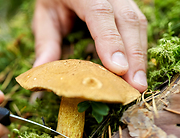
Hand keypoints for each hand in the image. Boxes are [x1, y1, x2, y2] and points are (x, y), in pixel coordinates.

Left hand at [32, 0, 147, 91]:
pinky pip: (138, 26)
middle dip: (133, 55)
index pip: (100, 13)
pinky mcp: (128, 5)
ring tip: (137, 85)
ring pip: (137, 23)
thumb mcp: (45, 17)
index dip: (110, 41)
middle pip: (127, 20)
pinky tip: (136, 71)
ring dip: (139, 56)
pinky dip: (138, 50)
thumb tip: (39, 71)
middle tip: (134, 87)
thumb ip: (45, 42)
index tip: (117, 69)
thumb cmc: (54, 0)